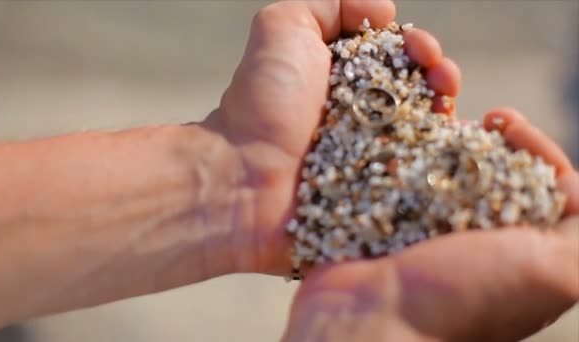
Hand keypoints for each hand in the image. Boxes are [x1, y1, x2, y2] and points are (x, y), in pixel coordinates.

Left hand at [204, 0, 461, 274]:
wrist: (245, 174)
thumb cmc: (263, 101)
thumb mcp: (283, 27)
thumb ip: (329, 6)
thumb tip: (384, 12)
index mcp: (344, 79)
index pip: (398, 59)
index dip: (419, 50)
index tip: (425, 51)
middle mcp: (362, 117)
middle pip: (419, 95)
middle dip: (441, 80)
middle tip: (444, 81)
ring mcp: (373, 159)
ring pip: (426, 136)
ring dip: (447, 118)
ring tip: (447, 110)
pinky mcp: (379, 197)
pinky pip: (421, 179)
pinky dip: (442, 166)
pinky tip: (452, 152)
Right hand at [281, 108, 578, 341]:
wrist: (371, 321)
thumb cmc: (464, 300)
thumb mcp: (555, 272)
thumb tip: (570, 185)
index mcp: (520, 252)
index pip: (541, 186)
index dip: (533, 149)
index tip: (509, 125)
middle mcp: (474, 238)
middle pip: (492, 172)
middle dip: (491, 139)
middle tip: (484, 118)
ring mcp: (426, 228)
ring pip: (444, 168)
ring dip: (447, 137)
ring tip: (440, 116)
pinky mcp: (386, 219)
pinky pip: (398, 175)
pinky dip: (402, 151)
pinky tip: (402, 135)